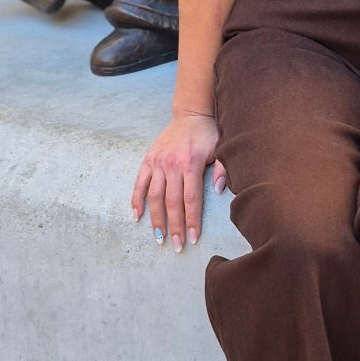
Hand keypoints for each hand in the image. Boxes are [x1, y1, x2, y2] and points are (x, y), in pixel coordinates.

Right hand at [131, 112, 225, 253]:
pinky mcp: (148, 160)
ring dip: (156, 219)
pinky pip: (140, 183)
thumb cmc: (209, 134)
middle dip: (174, 227)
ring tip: (159, 238)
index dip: (192, 221)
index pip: (191, 199)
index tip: (193, 238)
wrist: (191, 114)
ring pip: (154, 196)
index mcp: (191, 164)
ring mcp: (157, 162)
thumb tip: (219, 191)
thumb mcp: (221, 149)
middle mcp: (171, 165)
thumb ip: (223, 170)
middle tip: (177, 246)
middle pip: (172, 202)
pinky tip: (137, 217)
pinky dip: (136, 201)